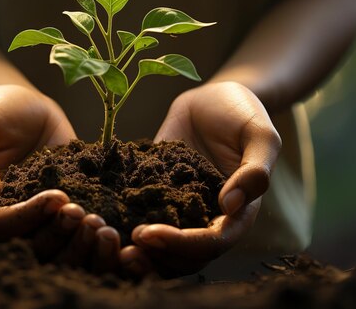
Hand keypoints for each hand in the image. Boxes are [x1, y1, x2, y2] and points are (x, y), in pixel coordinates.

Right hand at [0, 84, 120, 270]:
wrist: (24, 103)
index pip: (3, 228)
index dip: (30, 218)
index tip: (56, 197)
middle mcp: (18, 217)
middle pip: (37, 244)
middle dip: (61, 233)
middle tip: (83, 213)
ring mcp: (48, 213)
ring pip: (63, 244)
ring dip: (82, 240)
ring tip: (100, 221)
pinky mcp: (74, 201)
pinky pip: (85, 224)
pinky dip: (100, 229)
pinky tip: (117, 217)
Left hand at [120, 81, 280, 276]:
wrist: (214, 97)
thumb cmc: (244, 114)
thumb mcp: (260, 136)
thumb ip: (255, 171)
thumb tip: (230, 206)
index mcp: (237, 213)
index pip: (211, 243)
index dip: (182, 245)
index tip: (149, 235)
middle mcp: (206, 217)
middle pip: (183, 256)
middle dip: (154, 257)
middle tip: (122, 250)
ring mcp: (179, 206)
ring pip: (160, 244)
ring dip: (137, 250)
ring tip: (106, 242)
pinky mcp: (155, 191)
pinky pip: (140, 212)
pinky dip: (122, 220)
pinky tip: (95, 217)